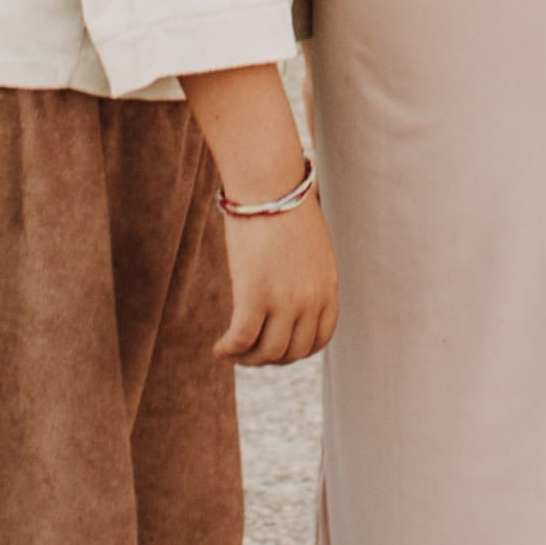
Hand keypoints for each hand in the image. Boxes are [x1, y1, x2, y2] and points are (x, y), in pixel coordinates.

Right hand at [216, 190, 336, 370]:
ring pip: (267, 352)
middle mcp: (311, 299)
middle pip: (292, 351)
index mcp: (328, 286)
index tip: (276, 346)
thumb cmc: (283, 208)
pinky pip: (242, 340)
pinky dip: (229, 350)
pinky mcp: (255, 295)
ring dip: (247, 358)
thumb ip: (306, 276)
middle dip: (269, 358)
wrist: (269, 186)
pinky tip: (218, 348)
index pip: (319, 339)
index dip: (296, 351)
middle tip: (249, 351)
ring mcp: (285, 300)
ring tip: (231, 351)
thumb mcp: (308, 247)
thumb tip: (289, 293)